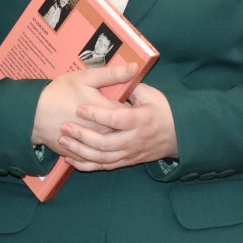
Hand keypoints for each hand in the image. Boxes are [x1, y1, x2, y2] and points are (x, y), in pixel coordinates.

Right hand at [31, 64, 136, 152]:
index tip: (130, 102)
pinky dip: (99, 152)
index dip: (132, 108)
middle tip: (122, 115)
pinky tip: (98, 143)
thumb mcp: (85, 78)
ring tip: (110, 128)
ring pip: (110, 147)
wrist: (32, 114)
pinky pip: (94, 159)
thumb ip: (111, 75)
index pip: (129, 114)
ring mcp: (90, 145)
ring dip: (114, 140)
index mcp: (105, 112)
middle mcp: (100, 132)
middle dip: (124, 125)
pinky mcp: (79, 154)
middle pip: (122, 132)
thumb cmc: (59, 92)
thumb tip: (135, 68)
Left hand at [58, 83, 178, 171]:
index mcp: (141, 120)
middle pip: (105, 143)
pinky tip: (71, 159)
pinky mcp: (126, 161)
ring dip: (81, 151)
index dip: (97, 114)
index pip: (116, 119)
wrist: (178, 135)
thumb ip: (132, 86)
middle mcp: (134, 140)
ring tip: (64, 141)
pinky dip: (86, 164)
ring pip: (102, 157)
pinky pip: (104, 166)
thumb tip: (116, 76)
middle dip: (83, 135)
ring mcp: (130, 153)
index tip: (80, 108)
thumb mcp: (152, 94)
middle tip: (65, 126)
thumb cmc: (162, 111)